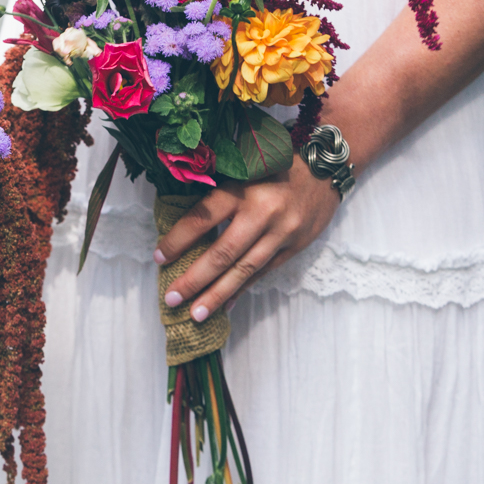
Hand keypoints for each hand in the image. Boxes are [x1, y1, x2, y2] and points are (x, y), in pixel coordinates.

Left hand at [155, 160, 340, 319]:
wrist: (324, 169)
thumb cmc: (273, 168)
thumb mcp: (243, 171)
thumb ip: (218, 196)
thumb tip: (184, 230)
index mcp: (241, 189)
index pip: (202, 218)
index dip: (178, 240)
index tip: (158, 258)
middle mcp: (261, 213)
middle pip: (223, 253)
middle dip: (195, 279)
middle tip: (171, 298)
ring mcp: (281, 233)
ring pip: (244, 270)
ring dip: (217, 294)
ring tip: (196, 314)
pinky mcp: (295, 247)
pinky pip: (263, 273)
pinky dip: (242, 290)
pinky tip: (225, 306)